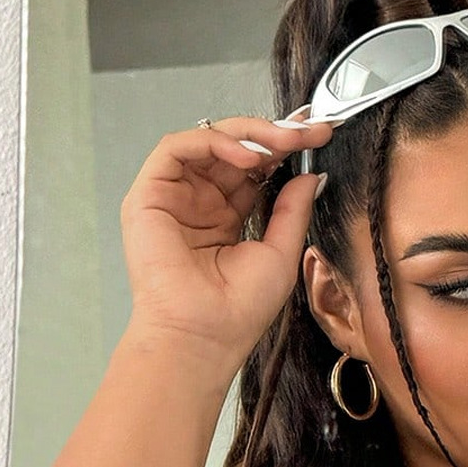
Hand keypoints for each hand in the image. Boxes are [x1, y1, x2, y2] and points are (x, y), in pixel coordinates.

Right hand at [120, 108, 334, 371]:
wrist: (204, 336)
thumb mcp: (280, 252)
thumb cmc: (237, 311)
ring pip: (208, 141)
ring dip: (249, 134)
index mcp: (227, 218)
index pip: (254, 170)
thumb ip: (292, 209)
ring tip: (282, 141)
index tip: (318, 136)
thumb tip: (311, 173)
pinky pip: (178, 148)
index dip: (284, 149)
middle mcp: (199, 203)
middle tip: (308, 130)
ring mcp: (174, 197)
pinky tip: (246, 156)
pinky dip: (213, 142)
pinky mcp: (149, 194)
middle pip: (234, 149)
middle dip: (273, 134)